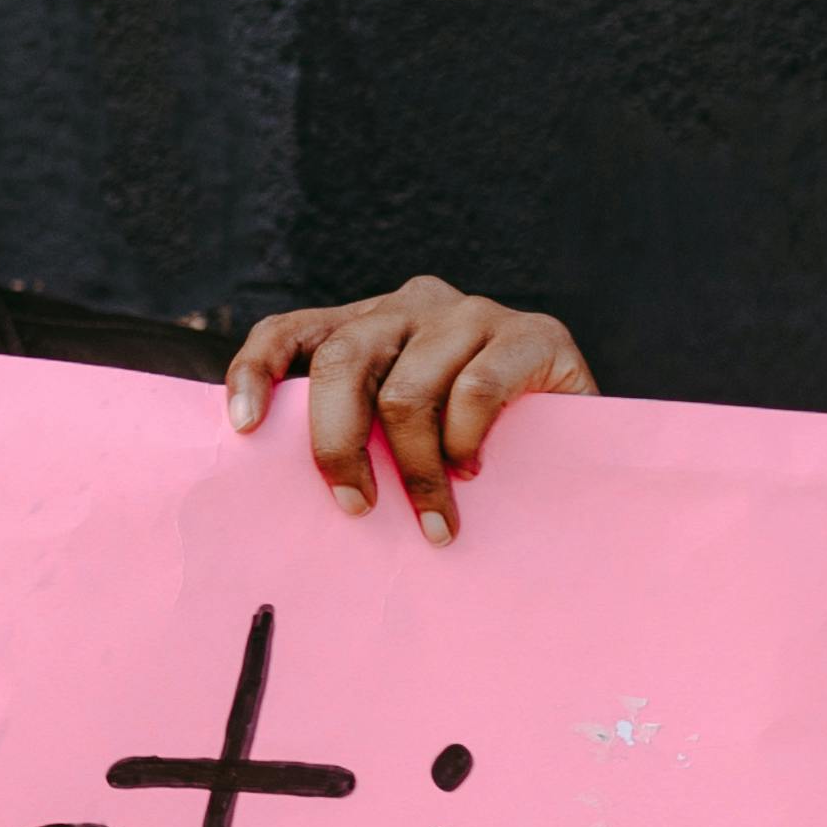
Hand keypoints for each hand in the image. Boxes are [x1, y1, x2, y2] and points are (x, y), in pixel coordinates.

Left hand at [220, 276, 596, 546]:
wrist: (584, 439)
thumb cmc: (475, 445)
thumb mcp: (403, 432)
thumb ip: (357, 433)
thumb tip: (280, 491)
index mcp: (369, 324)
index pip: (291, 330)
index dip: (256, 371)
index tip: (241, 429)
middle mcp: (413, 305)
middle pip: (343, 363)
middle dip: (337, 446)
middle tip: (354, 508)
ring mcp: (472, 314)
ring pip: (408, 390)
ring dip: (414, 470)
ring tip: (431, 521)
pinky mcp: (534, 333)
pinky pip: (476, 390)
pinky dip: (466, 442)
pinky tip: (476, 471)